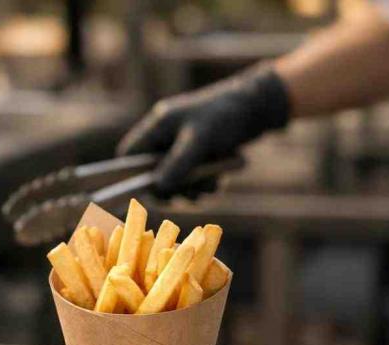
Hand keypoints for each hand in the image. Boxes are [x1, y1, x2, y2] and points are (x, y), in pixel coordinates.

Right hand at [117, 64, 290, 196]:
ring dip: (192, 189)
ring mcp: (181, 148)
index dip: (130, 176)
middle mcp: (165, 138)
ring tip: (212, 184)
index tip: (145, 192)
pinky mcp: (198, 157)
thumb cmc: (225, 115)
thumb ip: (177, 164)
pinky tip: (219, 179)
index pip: (129, 156)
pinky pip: (193, 181)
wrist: (259, 106)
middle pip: (152, 174)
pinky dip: (204, 185)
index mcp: (157, 127)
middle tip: (188, 194)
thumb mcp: (200, 140)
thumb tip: (157, 189)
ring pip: (175, 182)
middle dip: (171, 187)